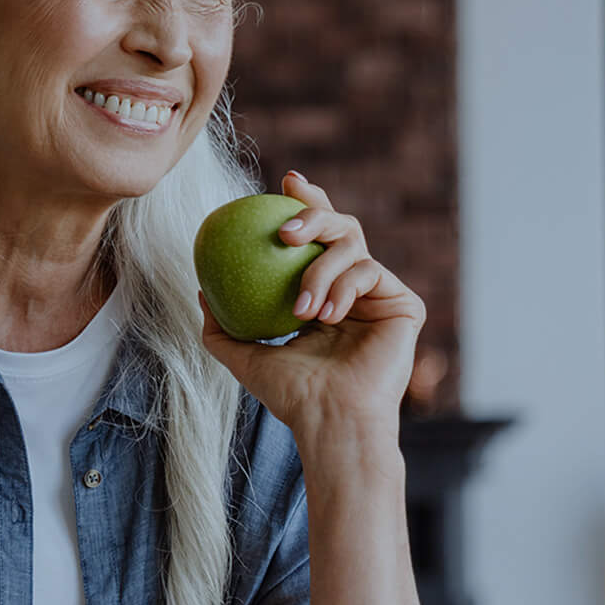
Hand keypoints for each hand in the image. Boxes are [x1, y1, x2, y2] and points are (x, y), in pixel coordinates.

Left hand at [198, 171, 423, 438]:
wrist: (331, 420)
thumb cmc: (290, 395)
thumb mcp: (243, 357)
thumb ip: (221, 326)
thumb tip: (201, 289)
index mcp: (323, 294)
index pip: (315, 239)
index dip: (306, 203)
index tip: (282, 184)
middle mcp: (355, 289)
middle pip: (340, 226)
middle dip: (313, 213)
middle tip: (284, 230)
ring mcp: (381, 296)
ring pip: (352, 245)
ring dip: (319, 271)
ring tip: (302, 310)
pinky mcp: (404, 305)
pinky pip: (369, 272)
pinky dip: (342, 290)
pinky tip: (327, 316)